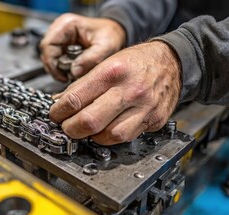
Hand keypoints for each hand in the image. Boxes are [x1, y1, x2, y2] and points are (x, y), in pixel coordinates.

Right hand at [40, 13, 125, 81]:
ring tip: (73, 72)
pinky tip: (73, 69)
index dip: (52, 64)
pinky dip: (63, 68)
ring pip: (50, 58)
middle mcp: (60, 29)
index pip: (47, 46)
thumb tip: (74, 71)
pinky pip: (56, 60)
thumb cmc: (110, 35)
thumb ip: (91, 59)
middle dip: (56, 68)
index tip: (63, 76)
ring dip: (59, 69)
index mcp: (66, 25)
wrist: (115, 33)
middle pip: (46, 53)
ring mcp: (60, 38)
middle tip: (68, 76)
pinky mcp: (62, 46)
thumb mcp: (106, 47)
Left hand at [49, 41, 180, 144]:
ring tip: (87, 129)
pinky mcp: (153, 121)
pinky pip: (126, 137)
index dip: (59, 112)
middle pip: (89, 122)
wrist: (173, 62)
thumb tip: (61, 102)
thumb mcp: (107, 63)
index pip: (76, 99)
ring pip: (108, 136)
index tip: (55, 114)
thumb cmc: (138, 61)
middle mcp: (129, 91)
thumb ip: (83, 85)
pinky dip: (111, 136)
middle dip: (71, 129)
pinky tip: (106, 129)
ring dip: (91, 136)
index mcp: (113, 72)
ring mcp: (144, 108)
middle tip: (67, 127)